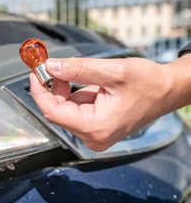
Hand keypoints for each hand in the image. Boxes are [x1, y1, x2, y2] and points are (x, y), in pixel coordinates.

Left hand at [29, 57, 177, 151]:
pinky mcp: (95, 128)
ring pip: (65, 109)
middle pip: (57, 111)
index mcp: (96, 127)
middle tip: (52, 65)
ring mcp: (94, 134)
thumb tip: (51, 66)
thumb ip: (79, 69)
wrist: (168, 91)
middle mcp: (93, 136)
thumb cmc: (149, 84)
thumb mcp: (113, 71)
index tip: (34, 72)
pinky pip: (75, 109)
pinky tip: (92, 85)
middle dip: (53, 87)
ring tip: (86, 75)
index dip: (39, 91)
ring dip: (66, 89)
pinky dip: (75, 93)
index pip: (53, 112)